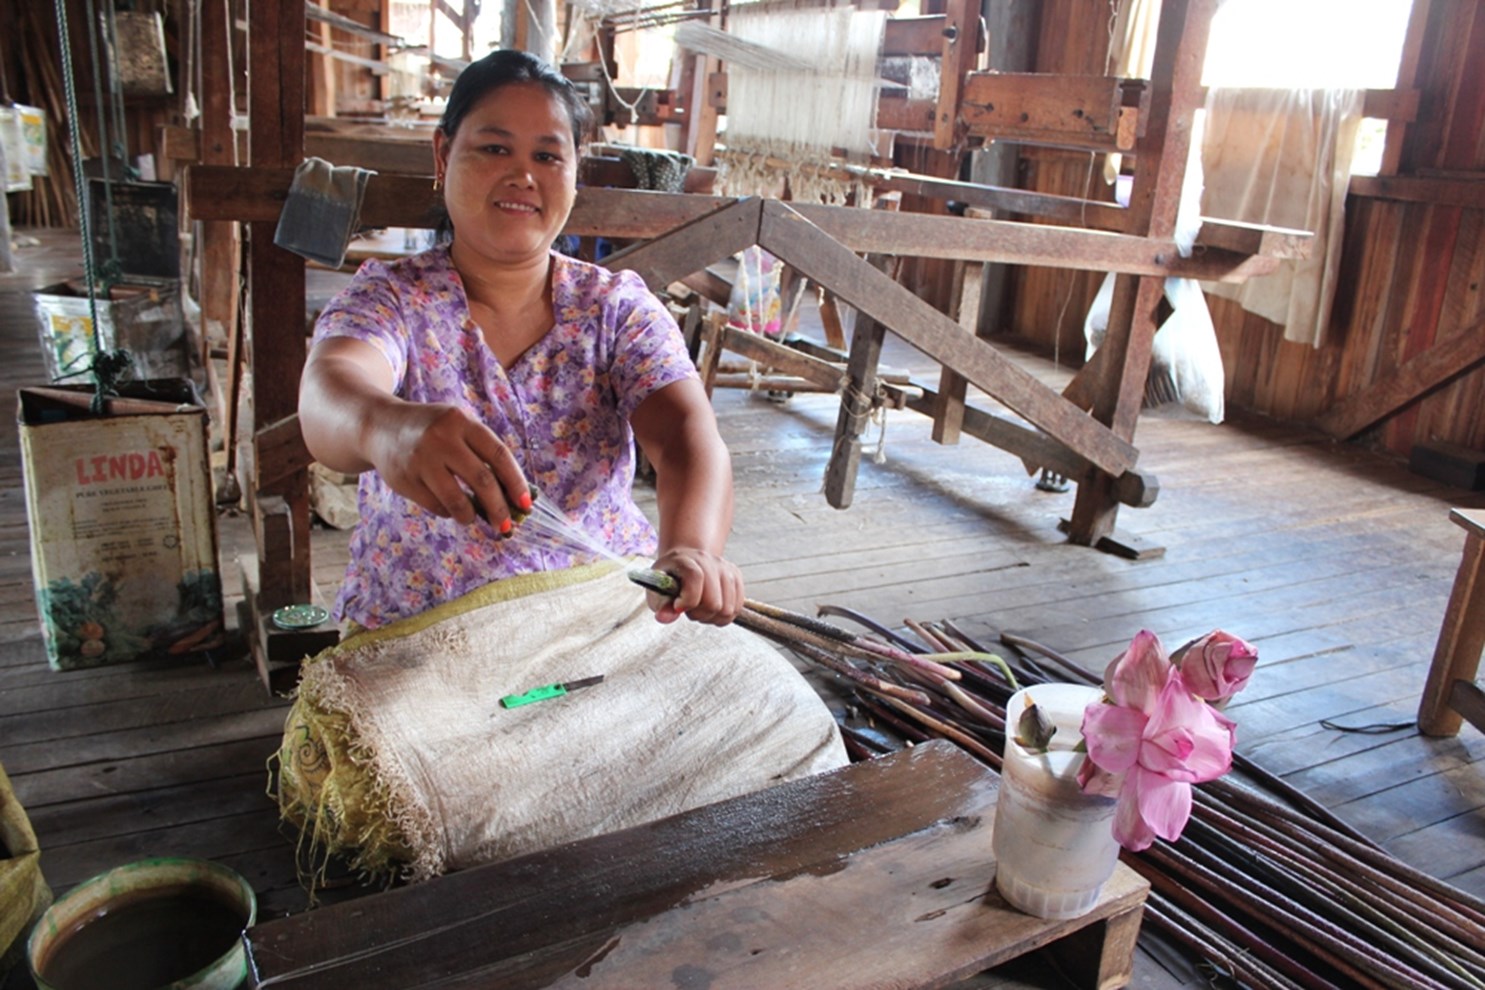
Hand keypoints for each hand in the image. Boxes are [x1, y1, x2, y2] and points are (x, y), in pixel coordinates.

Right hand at [366, 402, 529, 531]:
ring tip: (472, 518)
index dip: (516, 482)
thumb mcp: (457, 428)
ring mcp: (421, 459)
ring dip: (470, 516)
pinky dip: (448, 512)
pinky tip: (448, 507)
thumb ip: (483, 453)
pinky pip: (436, 506)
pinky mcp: (404, 479)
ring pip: (457, 500)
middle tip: (505, 525)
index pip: (499, 455)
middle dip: (498, 508)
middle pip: (482, 481)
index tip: (526, 504)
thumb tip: (515, 494)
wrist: (380, 427)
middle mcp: (441, 438)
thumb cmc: (432, 431)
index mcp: (461, 422)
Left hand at [646, 547, 743, 625]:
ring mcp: (726, 568)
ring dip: (711, 617)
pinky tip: (711, 610)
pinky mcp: (736, 577)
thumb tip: (665, 618)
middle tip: (689, 609)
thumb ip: (661, 604)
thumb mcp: (657, 589)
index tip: (678, 607)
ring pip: (727, 609)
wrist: (686, 561)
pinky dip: (723, 616)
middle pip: (713, 602)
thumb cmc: (670, 578)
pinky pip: (736, 608)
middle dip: (699, 614)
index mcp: (686, 559)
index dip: (688, 600)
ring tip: (700, 608)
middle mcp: (710, 560)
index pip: (696, 578)